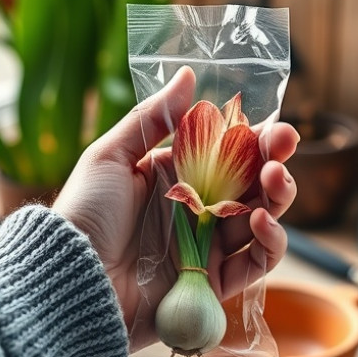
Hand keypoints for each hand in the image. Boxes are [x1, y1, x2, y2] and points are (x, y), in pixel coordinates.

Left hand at [52, 67, 298, 350]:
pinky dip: (270, 242)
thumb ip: (153, 118)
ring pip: (263, 220)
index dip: (256, 139)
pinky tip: (261, 220)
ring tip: (273, 179)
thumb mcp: (111, 156)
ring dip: (278, 197)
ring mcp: (207, 246)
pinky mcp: (213, 282)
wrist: (74, 276)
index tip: (275, 126)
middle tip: (283, 145)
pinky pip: (255, 263)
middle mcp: (197, 209)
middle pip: (252, 185)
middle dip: (274, 162)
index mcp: (176, 176)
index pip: (228, 153)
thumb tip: (187, 74)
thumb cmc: (85, 212)